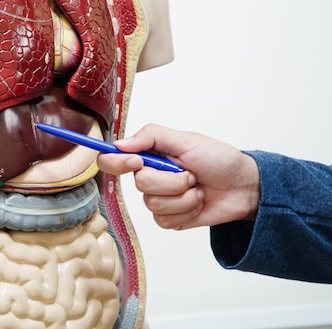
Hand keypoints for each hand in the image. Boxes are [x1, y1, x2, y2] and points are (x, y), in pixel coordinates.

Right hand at [97, 124, 259, 229]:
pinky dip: (186, 211)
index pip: (113, 159)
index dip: (118, 162)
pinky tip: (197, 203)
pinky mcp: (170, 218)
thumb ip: (151, 136)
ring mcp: (159, 199)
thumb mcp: (187, 140)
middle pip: (139, 184)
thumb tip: (120, 144)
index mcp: (148, 154)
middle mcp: (149, 176)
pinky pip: (164, 221)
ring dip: (182, 197)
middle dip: (171, 181)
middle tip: (190, 174)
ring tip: (197, 189)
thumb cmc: (219, 159)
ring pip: (153, 204)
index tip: (137, 161)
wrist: (245, 187)